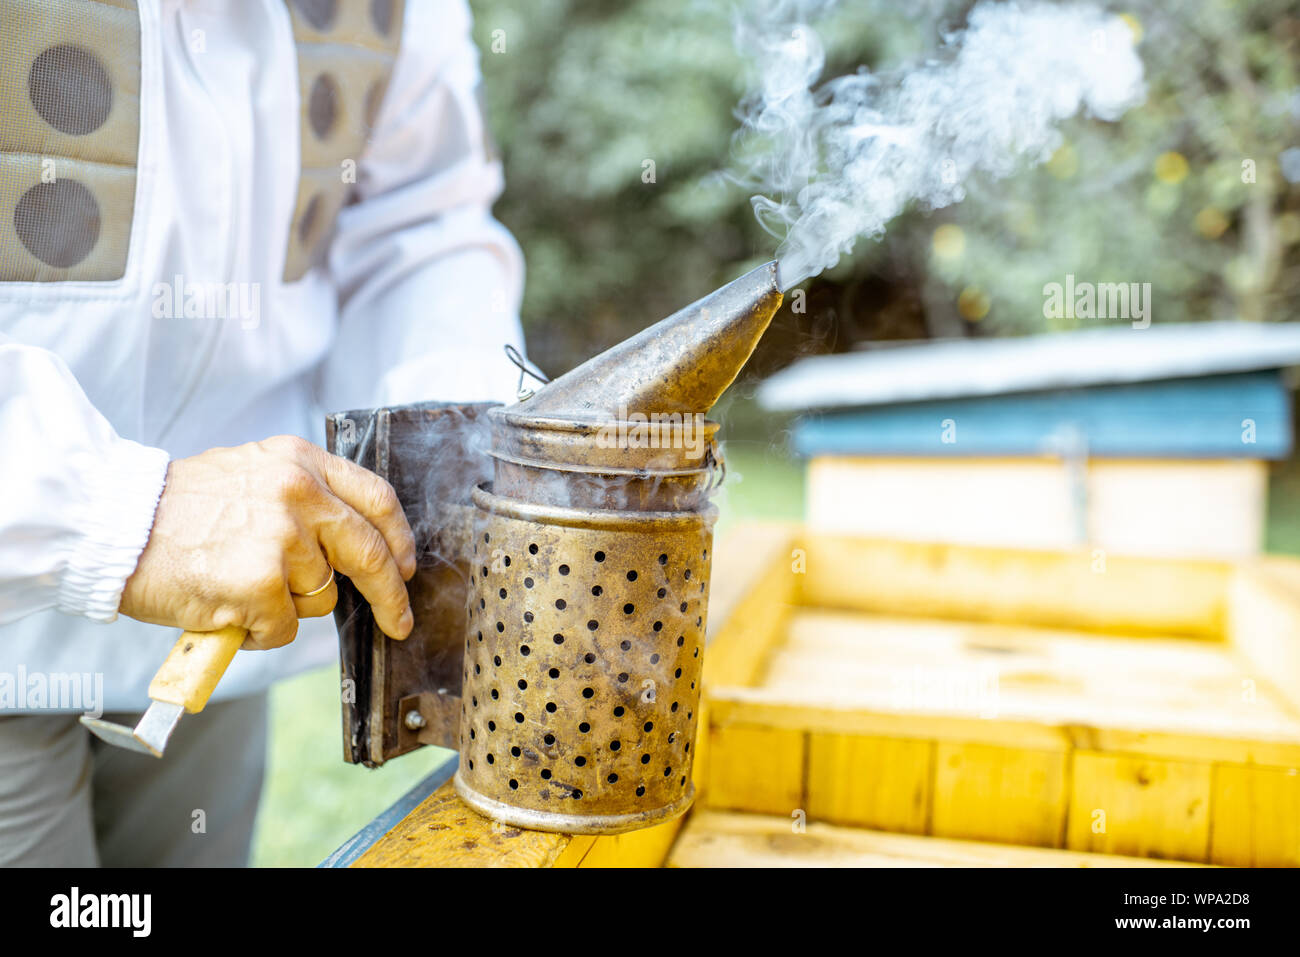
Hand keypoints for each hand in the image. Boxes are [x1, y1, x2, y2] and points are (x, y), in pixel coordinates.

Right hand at [120, 435, 416, 649]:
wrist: (113, 524)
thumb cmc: (176, 509)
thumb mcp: (250, 473)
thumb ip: (303, 496)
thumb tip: (346, 540)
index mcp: (300, 463)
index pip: (376, 500)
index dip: (398, 539)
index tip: (406, 566)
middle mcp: (299, 494)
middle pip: (369, 553)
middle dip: (391, 595)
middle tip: (398, 620)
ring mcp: (282, 540)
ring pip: (320, 597)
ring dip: (288, 607)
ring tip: (240, 586)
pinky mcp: (261, 584)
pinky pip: (283, 628)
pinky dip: (257, 631)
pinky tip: (226, 607)